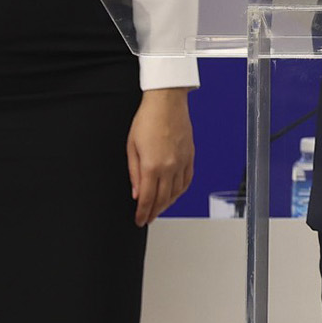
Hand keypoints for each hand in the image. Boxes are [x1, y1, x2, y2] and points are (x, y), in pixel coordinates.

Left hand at [128, 88, 193, 225]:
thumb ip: (134, 173)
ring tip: (159, 209)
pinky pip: (187, 180)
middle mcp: (169, 166)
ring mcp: (182, 162)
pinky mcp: (190, 156)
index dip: (142, 213)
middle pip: (162, 199)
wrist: (166, 102)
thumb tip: (136, 193)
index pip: (147, 198)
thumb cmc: (147, 119)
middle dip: (154, 212)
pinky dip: (181, 191)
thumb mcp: (131, 147)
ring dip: (167, 204)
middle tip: (147, 218)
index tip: (139, 220)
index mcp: (152, 165)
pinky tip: (175, 194)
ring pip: (176, 192)